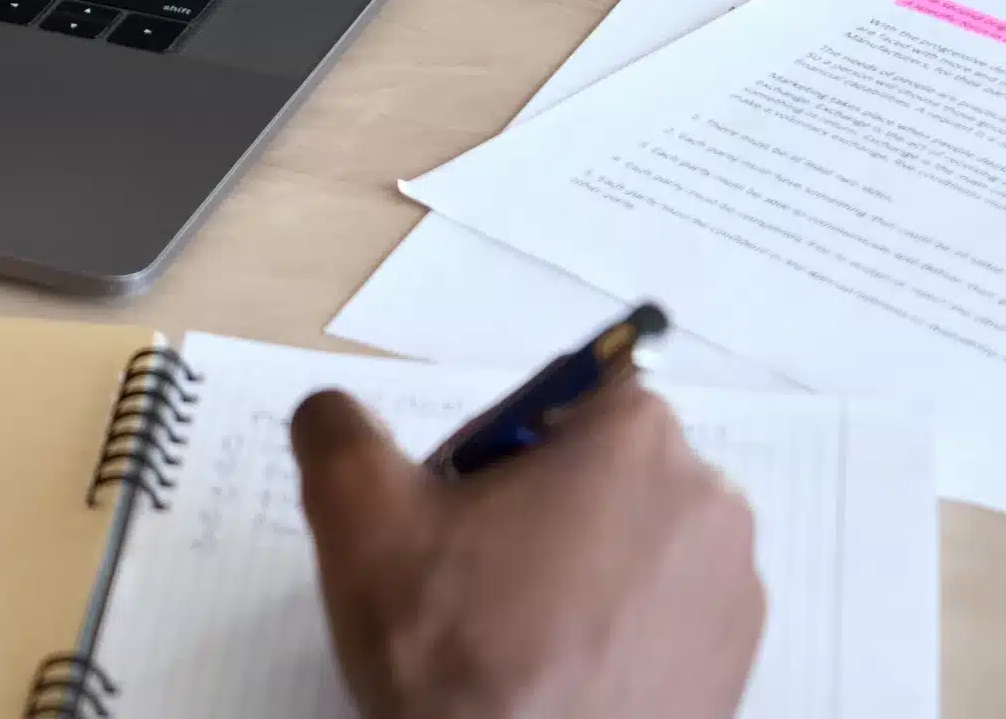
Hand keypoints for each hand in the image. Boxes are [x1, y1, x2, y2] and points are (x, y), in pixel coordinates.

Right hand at [292, 381, 764, 718]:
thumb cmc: (460, 651)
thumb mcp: (356, 513)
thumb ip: (336, 429)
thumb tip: (336, 414)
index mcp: (634, 439)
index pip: (563, 395)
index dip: (500, 445)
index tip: (458, 508)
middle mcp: (708, 502)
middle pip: (602, 470)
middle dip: (537, 507)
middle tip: (469, 575)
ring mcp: (734, 593)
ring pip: (632, 545)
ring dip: (575, 570)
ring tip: (510, 637)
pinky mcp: (735, 668)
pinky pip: (661, 617)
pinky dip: (611, 632)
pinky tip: (553, 675)